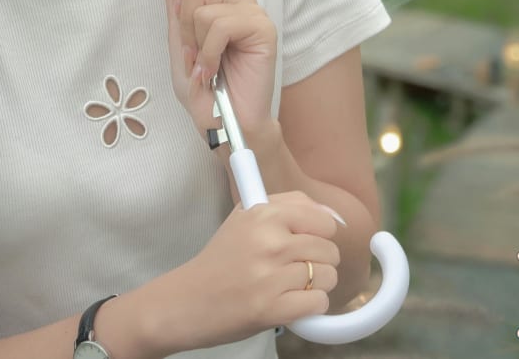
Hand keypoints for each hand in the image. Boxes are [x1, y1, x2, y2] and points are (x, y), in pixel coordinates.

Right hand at [161, 190, 341, 348]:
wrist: (186, 301)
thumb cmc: (220, 261)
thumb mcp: (246, 219)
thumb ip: (288, 208)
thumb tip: (332, 216)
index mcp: (263, 214)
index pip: (322, 219)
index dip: (322, 234)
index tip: (309, 243)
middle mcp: (269, 241)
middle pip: (329, 250)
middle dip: (319, 263)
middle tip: (294, 270)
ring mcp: (270, 276)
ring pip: (327, 277)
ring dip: (316, 287)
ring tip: (290, 288)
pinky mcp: (270, 309)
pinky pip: (318, 303)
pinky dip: (310, 307)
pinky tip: (290, 304)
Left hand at [162, 0, 276, 144]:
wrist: (224, 124)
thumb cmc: (204, 91)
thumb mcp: (178, 44)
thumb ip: (174, 4)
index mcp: (215, 0)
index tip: (178, 19)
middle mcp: (234, 0)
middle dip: (183, 28)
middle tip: (194, 54)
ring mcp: (250, 12)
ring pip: (205, 8)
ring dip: (197, 44)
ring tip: (206, 65)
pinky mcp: (263, 28)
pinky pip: (221, 25)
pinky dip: (210, 52)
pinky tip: (214, 70)